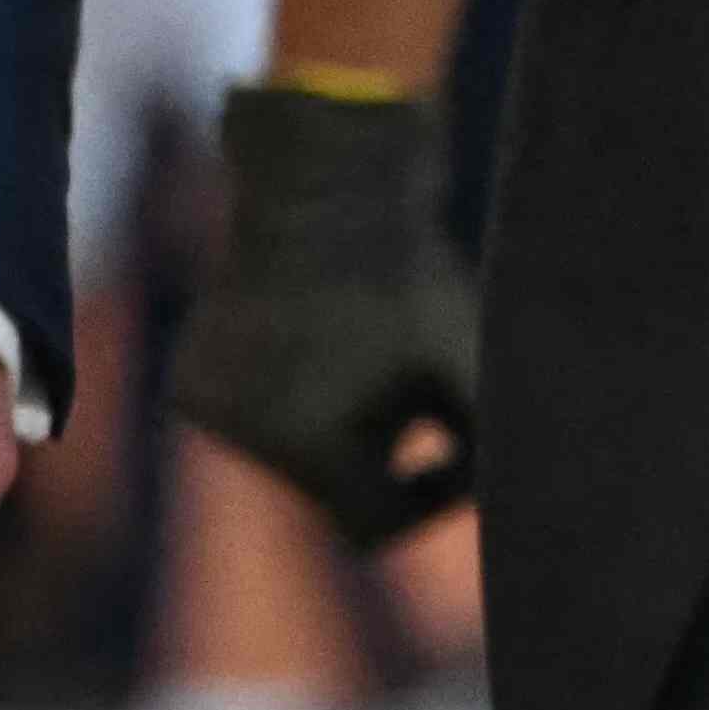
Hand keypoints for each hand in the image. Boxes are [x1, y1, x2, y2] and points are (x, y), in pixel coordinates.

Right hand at [173, 78, 481, 550]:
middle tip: (408, 377)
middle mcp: (245, 442)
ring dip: (330, 420)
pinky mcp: (189, 385)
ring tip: (356, 347)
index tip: (456, 441)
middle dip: (376, 445)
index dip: (429, 494)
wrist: (320, 183)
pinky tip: (309, 337)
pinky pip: (253, 421)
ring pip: (291, 453)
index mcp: (309, 448)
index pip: (377, 526)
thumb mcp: (465, 359)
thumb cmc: (407, 274)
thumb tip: (519, 501)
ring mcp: (208, 413)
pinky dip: (285, 396)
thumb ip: (491, 439)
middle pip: (331, 487)